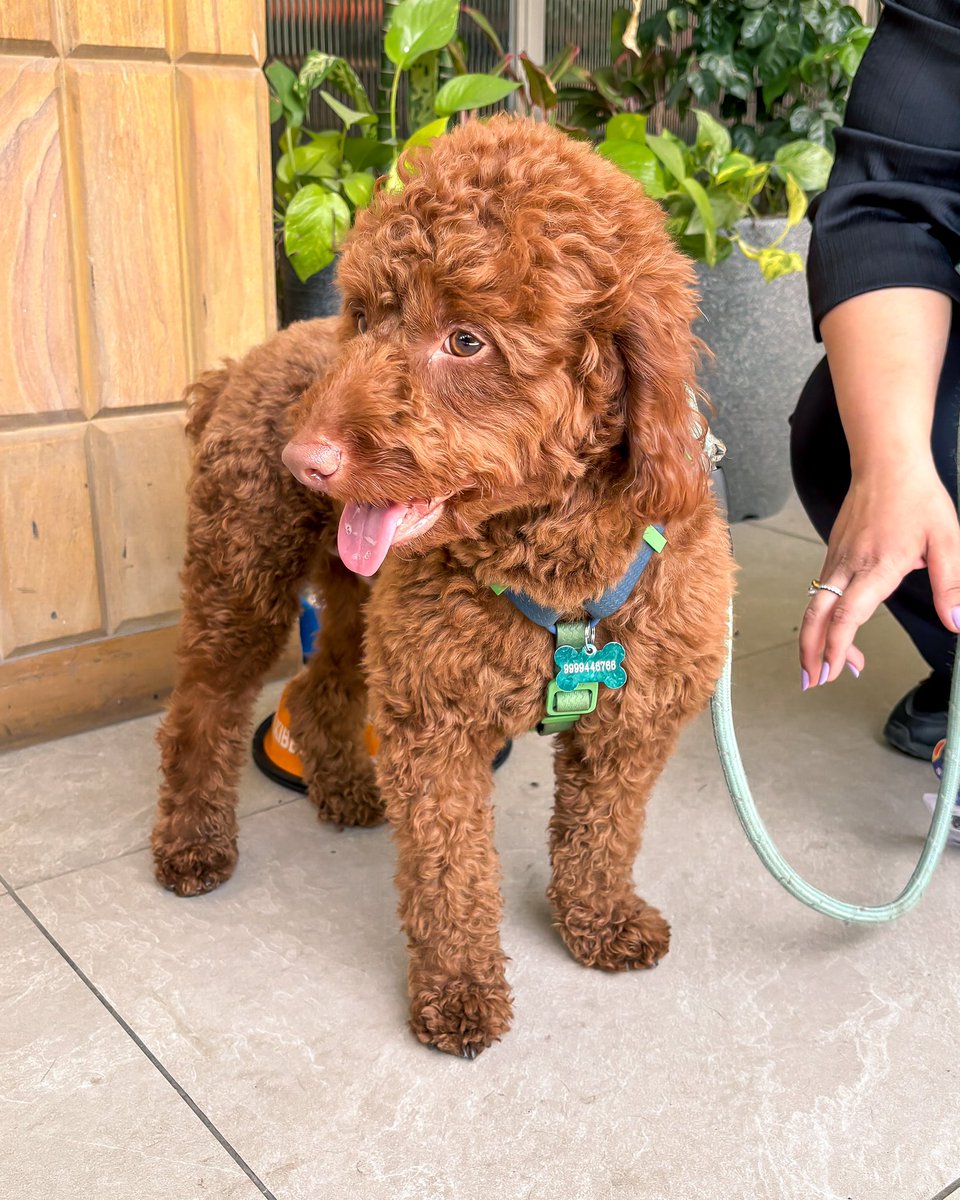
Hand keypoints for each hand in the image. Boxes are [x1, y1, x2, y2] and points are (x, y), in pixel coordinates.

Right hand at [799, 458, 959, 686]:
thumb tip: (956, 622)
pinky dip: (823, 617)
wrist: (886, 462)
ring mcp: (836, 559)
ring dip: (816, 638)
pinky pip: (820, 592)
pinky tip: (837, 628)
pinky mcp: (834, 553)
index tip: (833, 672)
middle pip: (817, 617)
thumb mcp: (947, 540)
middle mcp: (849, 565)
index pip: (848, 616)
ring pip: (816, 606)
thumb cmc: (916, 496)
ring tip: (828, 666)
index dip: (837, 647)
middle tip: (813, 681)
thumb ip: (950, 584)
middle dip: (810, 652)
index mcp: (878, 566)